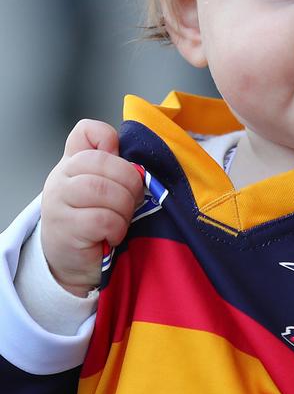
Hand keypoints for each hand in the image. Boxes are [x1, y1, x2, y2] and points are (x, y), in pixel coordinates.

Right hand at [40, 119, 143, 296]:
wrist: (72, 261)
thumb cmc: (94, 220)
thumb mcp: (103, 188)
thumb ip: (112, 163)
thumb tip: (126, 147)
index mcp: (72, 162)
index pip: (86, 131)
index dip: (110, 140)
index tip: (124, 165)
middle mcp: (60, 177)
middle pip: (103, 162)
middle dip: (129, 182)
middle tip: (134, 200)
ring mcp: (59, 202)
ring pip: (103, 190)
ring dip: (124, 207)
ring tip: (122, 218)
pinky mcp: (65, 228)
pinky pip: (102, 219)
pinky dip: (116, 228)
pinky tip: (113, 235)